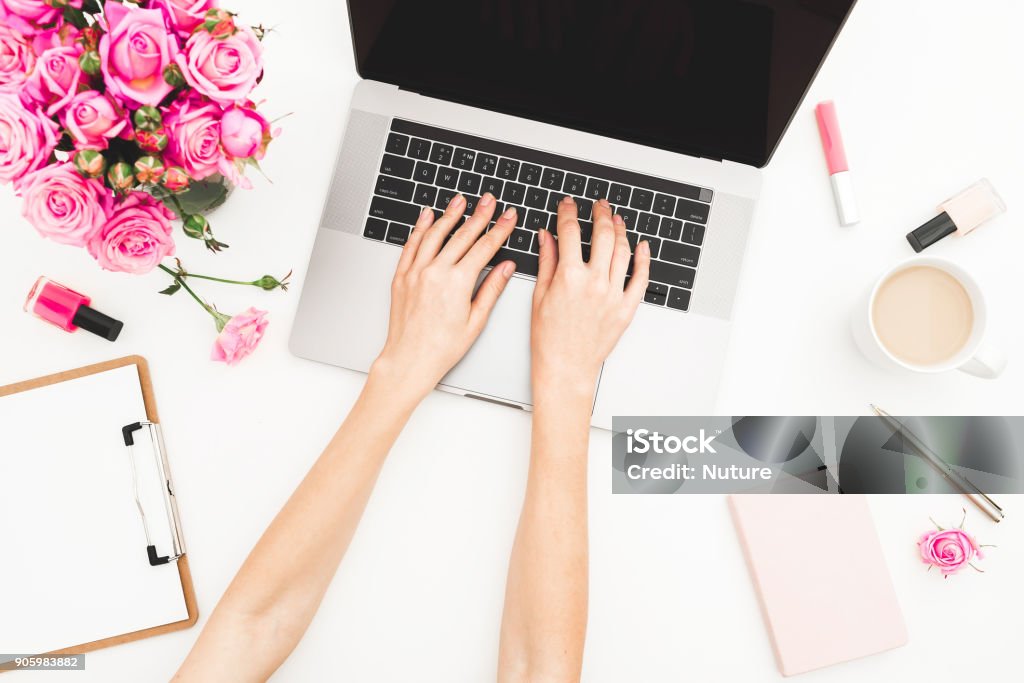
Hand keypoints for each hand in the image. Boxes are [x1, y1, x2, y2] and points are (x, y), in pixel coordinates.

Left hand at [372, 192, 517, 399]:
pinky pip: (411, 245)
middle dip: (479, 215)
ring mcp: (416, 272)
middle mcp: (435, 272)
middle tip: (489, 200)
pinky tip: (427, 216)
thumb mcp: (475, 321)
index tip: (509, 216)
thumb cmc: (441, 348)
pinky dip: (420, 228)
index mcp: (457, 283)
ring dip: (450, 214)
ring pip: (435, 234)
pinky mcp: (401, 276)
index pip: (484, 247)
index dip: (500, 229)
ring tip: (461, 200)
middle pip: (462, 235)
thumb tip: (506, 268)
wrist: (409, 359)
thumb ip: (491, 289)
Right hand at [531, 196, 649, 397]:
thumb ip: (547, 261)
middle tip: (599, 206)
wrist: (566, 368)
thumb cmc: (549, 339)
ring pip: (623, 251)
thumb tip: (547, 237)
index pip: (570, 232)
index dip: (568, 213)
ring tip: (617, 220)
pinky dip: (644, 259)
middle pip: (603, 235)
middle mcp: (594, 282)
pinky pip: (641, 278)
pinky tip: (642, 246)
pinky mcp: (627, 308)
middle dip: (601, 214)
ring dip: (621, 230)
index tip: (568, 205)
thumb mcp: (540, 296)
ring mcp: (614, 295)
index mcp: (569, 277)